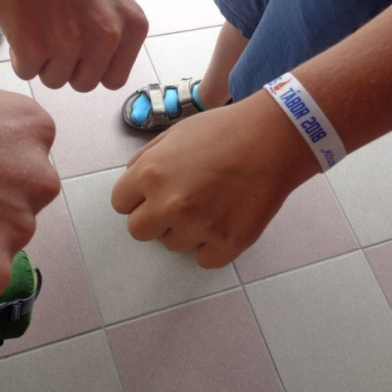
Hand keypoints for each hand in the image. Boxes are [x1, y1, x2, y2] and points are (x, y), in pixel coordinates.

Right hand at [0, 0, 147, 91]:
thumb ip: (109, 29)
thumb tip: (100, 66)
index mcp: (132, 24)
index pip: (112, 78)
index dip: (89, 63)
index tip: (75, 40)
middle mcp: (107, 35)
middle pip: (82, 83)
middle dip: (64, 63)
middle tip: (50, 26)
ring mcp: (71, 43)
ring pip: (53, 80)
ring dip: (40, 58)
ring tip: (35, 18)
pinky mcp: (34, 46)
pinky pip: (26, 72)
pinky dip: (17, 53)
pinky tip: (19, 20)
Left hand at [111, 92, 319, 267]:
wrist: (272, 139)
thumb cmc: (224, 131)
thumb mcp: (174, 134)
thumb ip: (146, 160)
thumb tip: (132, 182)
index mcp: (150, 173)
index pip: (120, 204)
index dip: (137, 197)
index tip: (153, 193)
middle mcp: (169, 204)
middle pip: (138, 231)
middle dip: (153, 218)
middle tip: (178, 203)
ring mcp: (198, 226)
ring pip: (172, 245)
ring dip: (185, 230)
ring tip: (209, 204)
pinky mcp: (227, 243)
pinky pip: (204, 260)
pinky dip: (212, 246)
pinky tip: (223, 220)